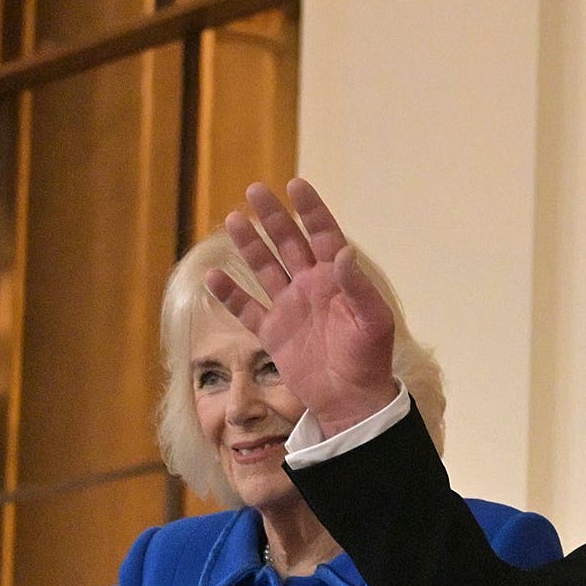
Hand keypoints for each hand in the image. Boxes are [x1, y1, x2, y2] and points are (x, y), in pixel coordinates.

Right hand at [209, 180, 402, 431]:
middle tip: (255, 190)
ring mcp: (289, 308)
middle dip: (273, 217)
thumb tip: (344, 252)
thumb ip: (358, 287)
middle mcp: (310, 286)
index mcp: (337, 279)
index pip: (323, 235)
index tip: (296, 185)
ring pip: (264, 268)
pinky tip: (213, 277)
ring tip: (232, 219)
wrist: (352, 401)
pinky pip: (247, 309)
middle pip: (288, 243)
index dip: (311, 210)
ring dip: (249, 245)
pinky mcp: (272, 333)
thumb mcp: (372, 321)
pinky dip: (230, 294)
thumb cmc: (369, 359)